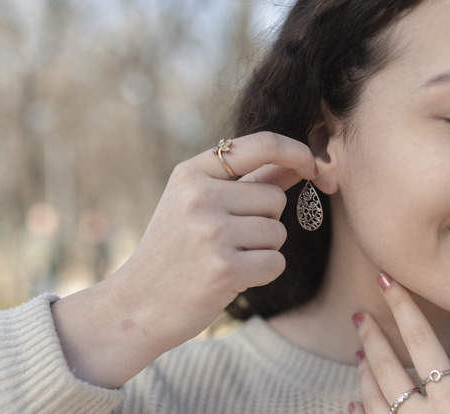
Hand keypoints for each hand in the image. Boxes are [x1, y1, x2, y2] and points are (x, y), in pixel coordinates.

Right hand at [114, 132, 316, 349]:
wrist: (137, 305)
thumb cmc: (176, 252)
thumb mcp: (200, 205)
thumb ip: (251, 181)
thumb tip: (301, 164)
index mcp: (191, 173)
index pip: (261, 145)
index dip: (296, 152)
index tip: (312, 165)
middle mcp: (199, 196)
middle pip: (275, 198)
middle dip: (265, 221)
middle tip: (229, 240)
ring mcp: (211, 232)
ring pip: (278, 232)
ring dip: (263, 250)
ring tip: (225, 258)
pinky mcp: (223, 268)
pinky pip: (275, 262)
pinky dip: (262, 273)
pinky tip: (231, 278)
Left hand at [349, 273, 449, 413]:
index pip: (421, 340)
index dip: (402, 306)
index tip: (385, 280)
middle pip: (387, 367)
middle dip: (371, 336)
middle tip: (359, 316)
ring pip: (373, 397)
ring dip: (365, 372)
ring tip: (360, 354)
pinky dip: (359, 410)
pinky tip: (354, 401)